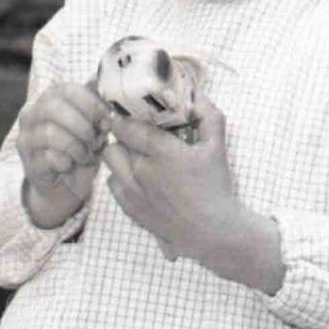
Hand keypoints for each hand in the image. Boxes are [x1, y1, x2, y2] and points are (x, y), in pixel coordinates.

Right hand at [16, 80, 108, 227]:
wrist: (65, 185)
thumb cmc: (81, 149)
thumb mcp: (94, 126)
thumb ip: (98, 109)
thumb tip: (108, 97)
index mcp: (50, 98)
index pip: (68, 90)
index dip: (91, 104)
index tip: (106, 120)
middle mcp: (32, 114)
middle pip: (53, 107)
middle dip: (82, 124)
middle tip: (96, 140)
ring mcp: (26, 138)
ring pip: (50, 133)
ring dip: (76, 146)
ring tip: (86, 155)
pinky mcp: (28, 162)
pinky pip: (49, 157)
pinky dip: (67, 162)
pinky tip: (71, 165)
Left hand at [102, 93, 255, 271]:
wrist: (211, 231)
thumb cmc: (215, 188)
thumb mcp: (217, 148)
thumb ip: (209, 117)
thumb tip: (198, 97)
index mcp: (162, 153)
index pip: (127, 127)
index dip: (125, 118)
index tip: (129, 114)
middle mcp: (142, 171)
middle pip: (114, 143)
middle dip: (123, 136)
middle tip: (136, 135)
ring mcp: (133, 192)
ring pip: (111, 162)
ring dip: (120, 156)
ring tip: (136, 156)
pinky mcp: (130, 209)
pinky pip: (112, 184)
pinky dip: (120, 177)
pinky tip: (137, 177)